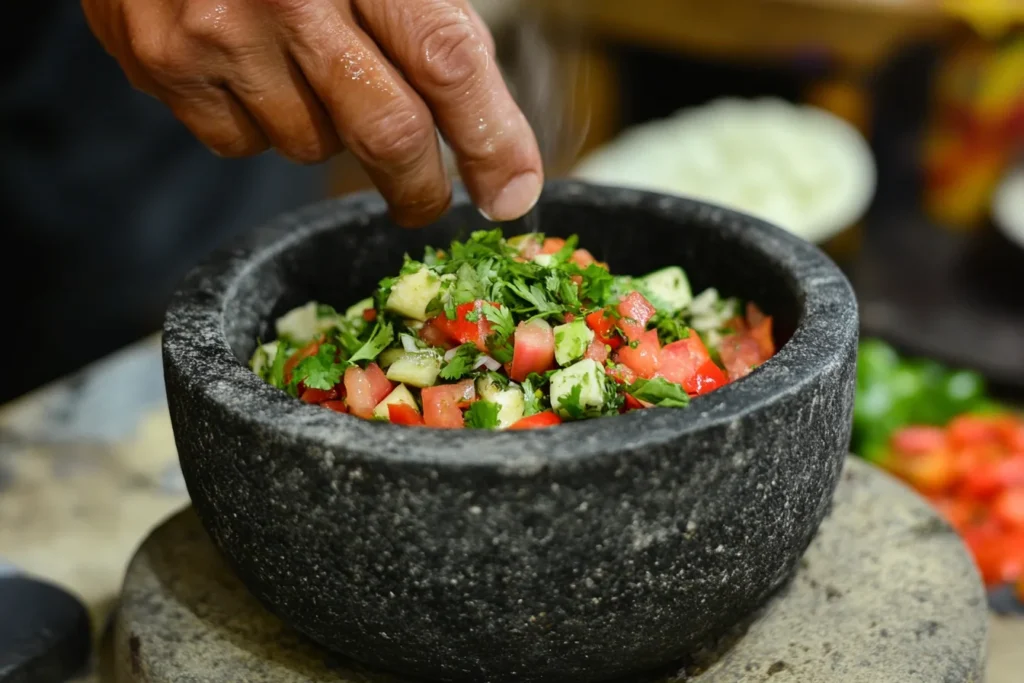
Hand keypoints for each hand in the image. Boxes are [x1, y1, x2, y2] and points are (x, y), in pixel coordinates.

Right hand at [82, 0, 543, 224]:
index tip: (511, 191)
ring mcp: (218, 32)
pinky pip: (242, 143)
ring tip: (307, 69)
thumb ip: (427, 15)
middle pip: (387, 132)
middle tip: (430, 200)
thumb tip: (487, 125)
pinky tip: (251, 69)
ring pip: (312, 146)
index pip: (446, 60)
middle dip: (421, 187)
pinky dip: (262, 123)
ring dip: (330, 132)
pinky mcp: (164, 64)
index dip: (491, 138)